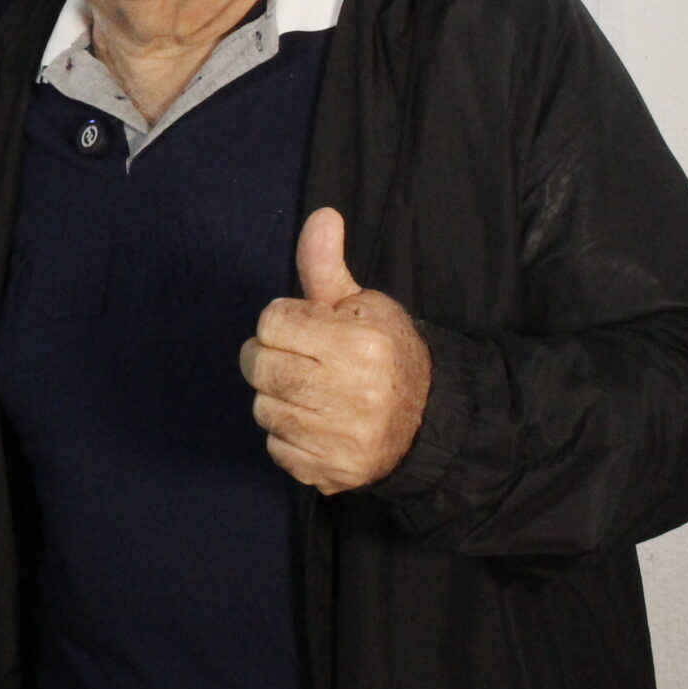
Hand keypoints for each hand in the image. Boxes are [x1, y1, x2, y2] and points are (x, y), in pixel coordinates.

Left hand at [239, 208, 429, 495]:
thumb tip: (322, 215)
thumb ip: (326, 265)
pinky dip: (287, 436)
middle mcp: (352, 395)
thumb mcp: (362, 303)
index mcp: (359, 345)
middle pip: (259, 367)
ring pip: (263, 408)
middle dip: (268, 357)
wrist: (429, 419)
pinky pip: (276, 448)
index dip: (283, 322)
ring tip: (311, 392)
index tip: (306, 329)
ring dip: (277, 398)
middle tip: (295, 358)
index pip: (272, 322)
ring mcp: (341, 439)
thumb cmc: (386, 351)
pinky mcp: (331, 472)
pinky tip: (316, 423)